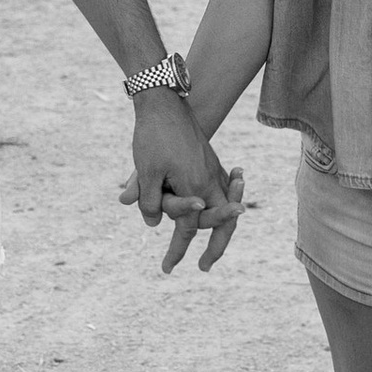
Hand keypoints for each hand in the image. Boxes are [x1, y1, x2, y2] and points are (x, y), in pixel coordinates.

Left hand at [117, 90, 246, 274]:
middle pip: (221, 224)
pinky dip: (223, 204)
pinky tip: (221, 209)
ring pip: (225, 206)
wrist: (165, 103)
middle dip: (215, 248)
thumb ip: (149, 201)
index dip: (176, 251)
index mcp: (195, 187)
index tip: (167, 268)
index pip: (187, 230)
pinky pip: (222, 190)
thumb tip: (152, 224)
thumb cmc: (153, 137)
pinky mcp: (211, 161)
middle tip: (205, 266)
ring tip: (217, 245)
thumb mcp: (146, 171)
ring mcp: (214, 170)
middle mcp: (210, 181)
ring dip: (223, 226)